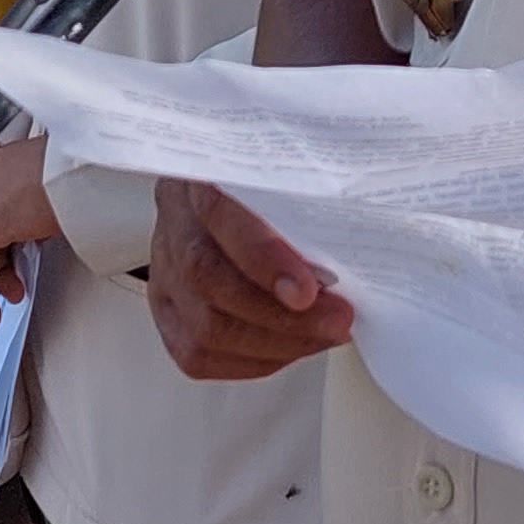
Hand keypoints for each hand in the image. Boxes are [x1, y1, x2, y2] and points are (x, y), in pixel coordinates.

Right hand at [147, 178, 351, 380]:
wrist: (238, 186)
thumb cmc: (279, 177)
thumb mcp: (295, 162)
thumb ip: (315, 187)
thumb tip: (359, 233)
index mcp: (202, 170)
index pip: (219, 213)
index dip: (262, 257)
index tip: (309, 289)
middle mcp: (174, 219)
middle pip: (207, 279)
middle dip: (281, 315)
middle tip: (338, 319)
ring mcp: (164, 269)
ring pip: (203, 327)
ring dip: (276, 343)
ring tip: (325, 334)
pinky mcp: (167, 311)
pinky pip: (199, 355)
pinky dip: (255, 360)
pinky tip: (294, 346)